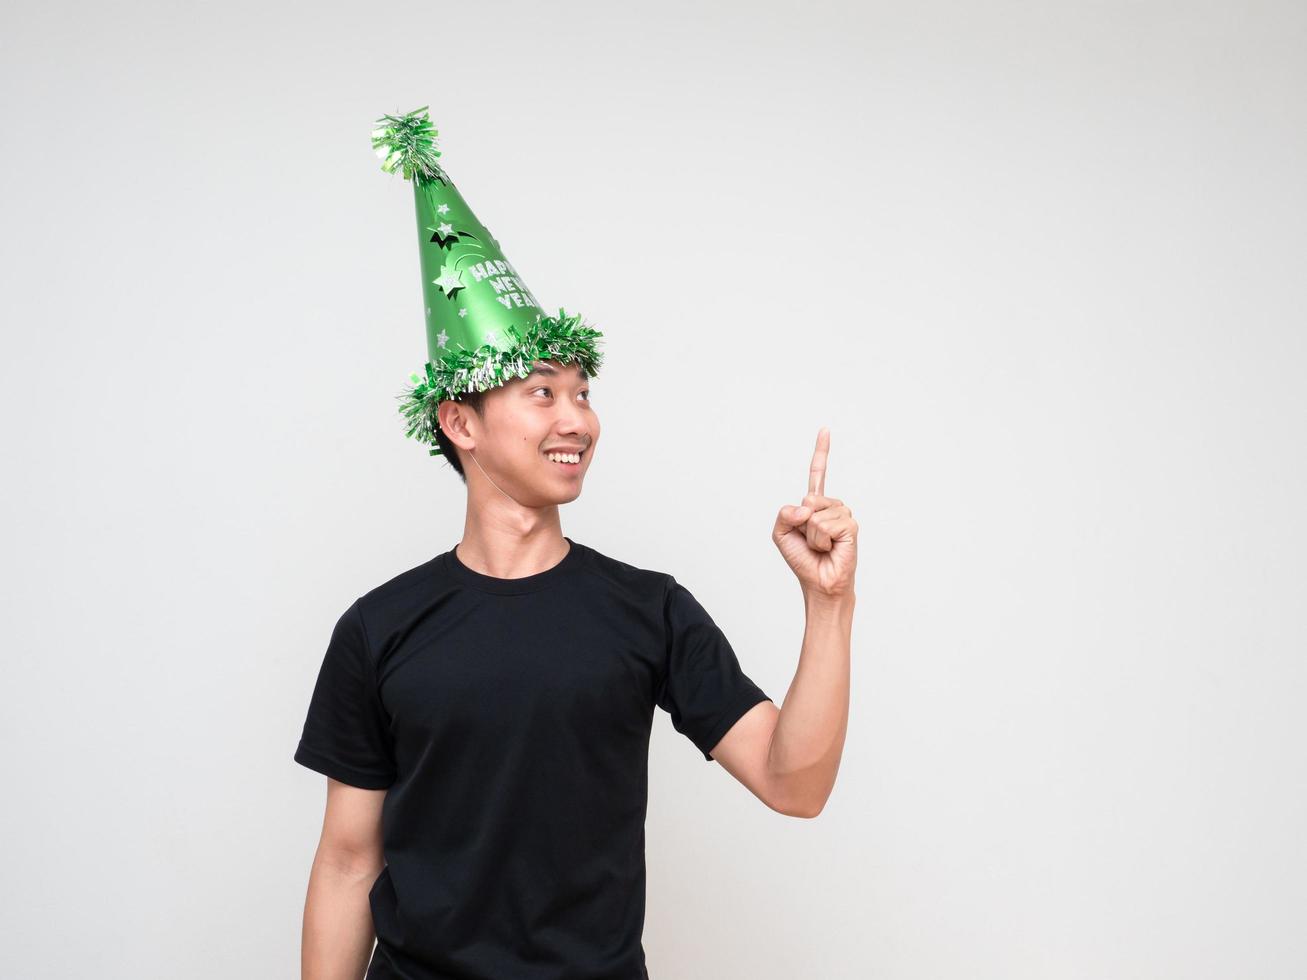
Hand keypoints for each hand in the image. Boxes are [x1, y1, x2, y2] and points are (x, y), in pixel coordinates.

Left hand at [771, 427, 858, 599]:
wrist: (819, 583)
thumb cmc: (802, 560)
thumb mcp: (780, 534)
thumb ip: (784, 514)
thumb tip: (805, 507)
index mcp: (814, 505)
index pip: (818, 474)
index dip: (822, 451)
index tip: (825, 429)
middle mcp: (831, 507)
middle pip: (808, 499)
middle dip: (800, 524)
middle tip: (810, 542)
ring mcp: (843, 516)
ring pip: (815, 515)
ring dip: (811, 536)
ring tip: (820, 547)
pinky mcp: (851, 528)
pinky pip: (825, 525)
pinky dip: (820, 541)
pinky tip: (829, 549)